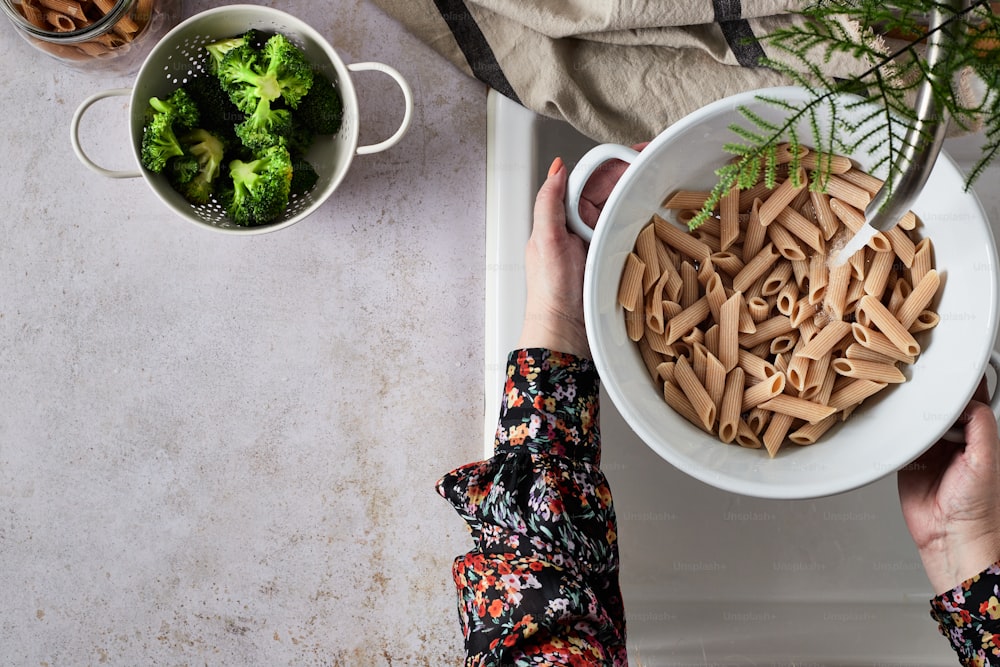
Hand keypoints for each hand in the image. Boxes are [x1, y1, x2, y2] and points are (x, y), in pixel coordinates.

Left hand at [516, 147, 646, 357]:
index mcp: (565, 217)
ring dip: (644, 194)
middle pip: (613, 190)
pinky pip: (636, 234)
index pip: (591, 180)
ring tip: (665, 180)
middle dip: (633, 172)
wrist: (566, 333)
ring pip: (626, 209)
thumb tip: (557, 168)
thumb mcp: (544, 242)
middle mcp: (585, 227)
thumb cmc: (550, 292)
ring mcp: (604, 243)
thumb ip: (548, 203)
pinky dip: (649, 221)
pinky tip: (664, 214)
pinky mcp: (619, 260)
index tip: (635, 152)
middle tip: (658, 161)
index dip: (612, 162)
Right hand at [898, 379, 999, 593]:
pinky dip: (893, 431)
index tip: (950, 365)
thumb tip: (966, 400)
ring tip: (904, 396)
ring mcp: (929, 449)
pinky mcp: (908, 461)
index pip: (971, 400)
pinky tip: (892, 421)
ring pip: (917, 419)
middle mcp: (954, 439)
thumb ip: (980, 426)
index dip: (962, 382)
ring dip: (911, 411)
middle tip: (920, 376)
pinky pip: (898, 439)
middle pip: (940, 405)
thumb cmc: (977, 508)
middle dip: (932, 392)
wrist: (950, 537)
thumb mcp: (987, 459)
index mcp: (979, 435)